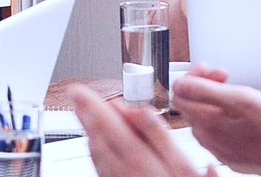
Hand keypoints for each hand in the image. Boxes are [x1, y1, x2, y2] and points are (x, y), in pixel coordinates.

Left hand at [69, 85, 216, 176]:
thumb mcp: (183, 167)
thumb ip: (160, 137)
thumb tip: (140, 111)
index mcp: (140, 163)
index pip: (110, 127)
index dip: (93, 107)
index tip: (81, 91)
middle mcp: (123, 174)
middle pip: (99, 139)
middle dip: (87, 115)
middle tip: (76, 96)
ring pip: (97, 155)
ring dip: (89, 131)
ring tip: (83, 114)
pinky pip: (101, 169)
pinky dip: (96, 152)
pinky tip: (96, 146)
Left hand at [173, 63, 260, 174]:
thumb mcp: (241, 98)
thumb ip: (205, 90)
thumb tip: (179, 84)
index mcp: (206, 122)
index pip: (179, 92)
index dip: (193, 75)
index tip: (210, 68)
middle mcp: (207, 137)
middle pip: (192, 103)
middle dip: (205, 83)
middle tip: (224, 75)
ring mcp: (218, 147)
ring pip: (205, 116)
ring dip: (215, 99)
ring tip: (235, 92)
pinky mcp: (230, 153)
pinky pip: (217, 130)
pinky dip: (224, 115)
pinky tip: (240, 111)